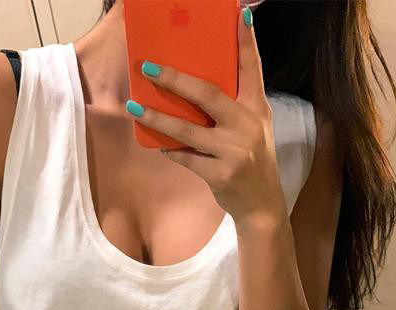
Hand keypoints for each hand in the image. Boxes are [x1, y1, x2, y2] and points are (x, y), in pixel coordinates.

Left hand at [130, 7, 285, 225]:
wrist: (261, 204)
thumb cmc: (251, 160)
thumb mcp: (253, 128)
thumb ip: (233, 106)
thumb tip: (195, 85)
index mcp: (256, 109)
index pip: (252, 69)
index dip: (245, 42)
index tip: (238, 15)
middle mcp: (247, 126)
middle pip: (207, 95)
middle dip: (175, 79)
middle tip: (148, 67)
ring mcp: (234, 151)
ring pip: (187, 130)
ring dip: (157, 118)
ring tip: (135, 106)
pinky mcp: (220, 174)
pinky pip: (185, 158)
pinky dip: (169, 150)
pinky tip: (156, 143)